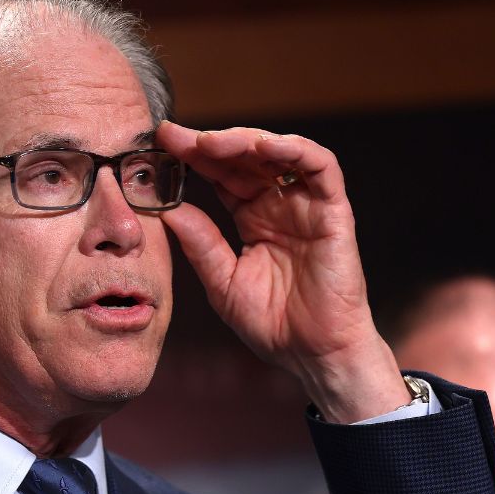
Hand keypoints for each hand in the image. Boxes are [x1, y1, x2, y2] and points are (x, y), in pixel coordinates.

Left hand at [156, 121, 409, 422]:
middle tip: (176, 137)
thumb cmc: (274, 324)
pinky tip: (262, 147)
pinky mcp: (334, 212)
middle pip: (245, 159)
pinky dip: (293, 150)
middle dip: (210, 143)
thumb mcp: (222, 282)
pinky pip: (320, 168)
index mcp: (253, 218)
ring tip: (210, 142)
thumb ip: (199, 243)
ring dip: (246, 141)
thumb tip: (166, 209)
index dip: (193, 157)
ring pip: (280, 153)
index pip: (222, 176)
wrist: (314, 356)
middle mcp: (280, 205)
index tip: (160, 143)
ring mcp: (308, 206)